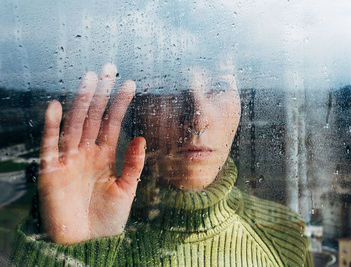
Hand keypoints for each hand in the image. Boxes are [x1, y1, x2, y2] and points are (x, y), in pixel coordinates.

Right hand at [38, 63, 145, 244]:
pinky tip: (56, 105)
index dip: (120, 104)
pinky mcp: (52, 171)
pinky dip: (52, 126)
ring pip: (75, 124)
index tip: (131, 84)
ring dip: (80, 102)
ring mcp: (69, 160)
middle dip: (100, 93)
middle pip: (93, 117)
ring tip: (89, 78)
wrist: (89, 243)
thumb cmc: (108, 219)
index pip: (112, 123)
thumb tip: (141, 137)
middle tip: (108, 68)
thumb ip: (133, 164)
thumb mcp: (126, 190)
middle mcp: (86, 153)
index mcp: (104, 156)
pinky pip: (51, 145)